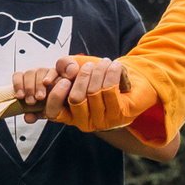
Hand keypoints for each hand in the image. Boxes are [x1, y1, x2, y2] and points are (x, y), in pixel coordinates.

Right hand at [33, 55, 159, 132]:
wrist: (131, 83)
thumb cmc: (99, 77)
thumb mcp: (76, 69)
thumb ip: (64, 65)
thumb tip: (70, 71)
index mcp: (69, 114)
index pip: (54, 113)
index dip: (56, 96)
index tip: (65, 80)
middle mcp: (84, 122)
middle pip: (76, 98)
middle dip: (82, 76)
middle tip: (90, 65)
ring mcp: (102, 121)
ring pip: (94, 92)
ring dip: (99, 71)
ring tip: (105, 62)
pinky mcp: (119, 114)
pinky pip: (110, 89)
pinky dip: (112, 73)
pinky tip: (114, 65)